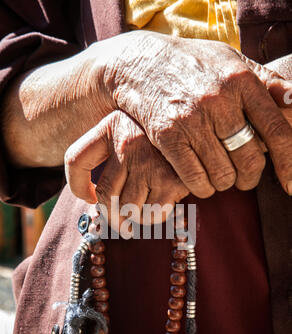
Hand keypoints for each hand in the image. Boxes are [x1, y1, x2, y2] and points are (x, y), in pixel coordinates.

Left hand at [65, 110, 188, 229]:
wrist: (198, 132)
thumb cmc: (154, 140)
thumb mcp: (124, 132)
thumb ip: (100, 154)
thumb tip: (90, 198)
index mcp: (110, 128)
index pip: (76, 160)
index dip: (77, 186)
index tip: (88, 197)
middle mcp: (129, 143)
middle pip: (106, 198)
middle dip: (113, 217)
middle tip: (121, 223)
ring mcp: (151, 163)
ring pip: (130, 211)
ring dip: (135, 217)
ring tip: (144, 208)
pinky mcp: (174, 181)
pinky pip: (153, 216)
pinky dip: (153, 218)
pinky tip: (161, 203)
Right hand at [98, 31, 291, 195]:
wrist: (140, 64)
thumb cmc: (193, 66)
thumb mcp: (231, 62)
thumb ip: (264, 82)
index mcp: (241, 81)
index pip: (276, 129)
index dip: (288, 162)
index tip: (290, 184)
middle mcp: (219, 101)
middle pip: (250, 159)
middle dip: (251, 177)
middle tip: (245, 178)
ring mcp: (191, 120)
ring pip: (223, 174)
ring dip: (225, 183)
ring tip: (220, 175)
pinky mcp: (168, 137)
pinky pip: (196, 178)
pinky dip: (203, 188)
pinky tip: (202, 182)